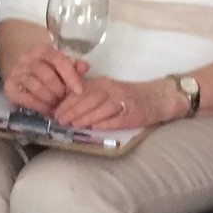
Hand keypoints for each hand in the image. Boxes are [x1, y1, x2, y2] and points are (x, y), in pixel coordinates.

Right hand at [3, 42, 86, 113]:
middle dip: (60, 91)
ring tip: (58, 105)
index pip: (58, 60)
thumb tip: (85, 66)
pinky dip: (39, 106)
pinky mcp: (9, 87)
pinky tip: (47, 109)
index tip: (79, 91)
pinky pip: (25, 98)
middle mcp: (26, 58)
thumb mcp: (64, 66)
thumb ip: (75, 67)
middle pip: (47, 76)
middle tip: (66, 99)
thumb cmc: (51, 70)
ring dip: (50, 99)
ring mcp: (15, 72)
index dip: (70, 77)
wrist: (26, 73)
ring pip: (36, 87)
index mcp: (42, 49)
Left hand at [53, 76, 167, 130]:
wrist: (158, 98)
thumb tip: (65, 108)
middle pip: (89, 98)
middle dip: (73, 110)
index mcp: (103, 84)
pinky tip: (95, 129)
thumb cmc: (128, 96)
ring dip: (86, 116)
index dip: (67, 102)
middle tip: (61, 121)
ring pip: (102, 107)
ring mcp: (123, 102)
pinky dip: (105, 123)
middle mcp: (112, 90)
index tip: (55, 112)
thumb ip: (88, 96)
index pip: (81, 91)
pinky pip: (117, 118)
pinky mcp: (133, 114)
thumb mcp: (107, 90)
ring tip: (74, 125)